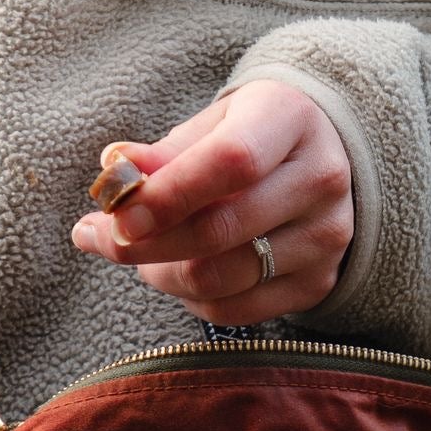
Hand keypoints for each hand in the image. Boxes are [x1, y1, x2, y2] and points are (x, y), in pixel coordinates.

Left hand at [70, 81, 353, 322]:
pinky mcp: (319, 283)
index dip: (169, 195)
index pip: (231, 162)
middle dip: (146, 244)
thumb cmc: (253, 136)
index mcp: (290, 120)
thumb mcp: (213, 123)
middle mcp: (320, 179)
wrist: (323, 160)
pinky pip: (235, 310)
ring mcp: (324, 237)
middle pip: (221, 231)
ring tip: (142, 255)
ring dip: (163, 275)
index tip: (117, 216)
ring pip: (221, 279)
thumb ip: (166, 151)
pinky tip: (179, 275)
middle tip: (105, 239)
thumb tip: (114, 172)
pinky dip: (191, 299)